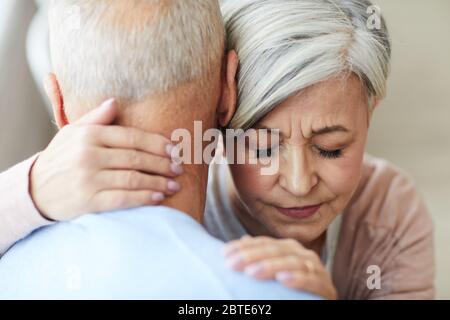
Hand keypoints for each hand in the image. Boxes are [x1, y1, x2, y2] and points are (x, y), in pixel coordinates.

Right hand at [31, 99, 183, 220]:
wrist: (35, 189)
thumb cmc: (60, 158)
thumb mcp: (73, 133)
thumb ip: (95, 118)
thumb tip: (115, 101)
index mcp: (89, 135)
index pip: (132, 137)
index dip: (157, 143)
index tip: (175, 149)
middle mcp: (89, 155)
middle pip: (136, 158)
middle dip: (163, 164)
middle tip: (180, 168)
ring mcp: (88, 178)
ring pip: (133, 178)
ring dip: (158, 182)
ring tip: (174, 185)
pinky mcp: (88, 200)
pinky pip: (123, 198)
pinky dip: (143, 198)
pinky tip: (158, 198)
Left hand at [224, 236, 337, 299]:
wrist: (310, 305)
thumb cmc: (289, 293)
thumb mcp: (270, 275)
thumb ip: (259, 259)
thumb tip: (242, 239)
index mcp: (289, 249)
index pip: (264, 243)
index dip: (244, 247)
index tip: (224, 253)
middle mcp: (304, 256)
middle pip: (277, 250)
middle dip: (252, 256)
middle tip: (232, 264)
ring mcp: (318, 270)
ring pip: (293, 263)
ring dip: (271, 266)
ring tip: (252, 272)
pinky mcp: (327, 288)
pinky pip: (313, 281)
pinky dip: (298, 279)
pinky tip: (283, 280)